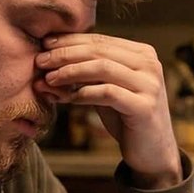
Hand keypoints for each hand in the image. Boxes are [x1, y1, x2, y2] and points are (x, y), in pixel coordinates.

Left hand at [37, 34, 182, 187]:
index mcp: (143, 53)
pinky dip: (84, 93)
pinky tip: (69, 99)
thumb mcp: (106, 89)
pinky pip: (107, 93)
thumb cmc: (126, 117)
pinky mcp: (145, 107)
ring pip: (103, 68)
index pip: (101, 40)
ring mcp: (150, 85)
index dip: (70, 40)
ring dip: (71, 72)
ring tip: (49, 79)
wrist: (152, 152)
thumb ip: (87, 73)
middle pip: (100, 51)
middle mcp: (150, 65)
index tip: (45, 44)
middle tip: (40, 61)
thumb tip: (48, 59)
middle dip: (66, 54)